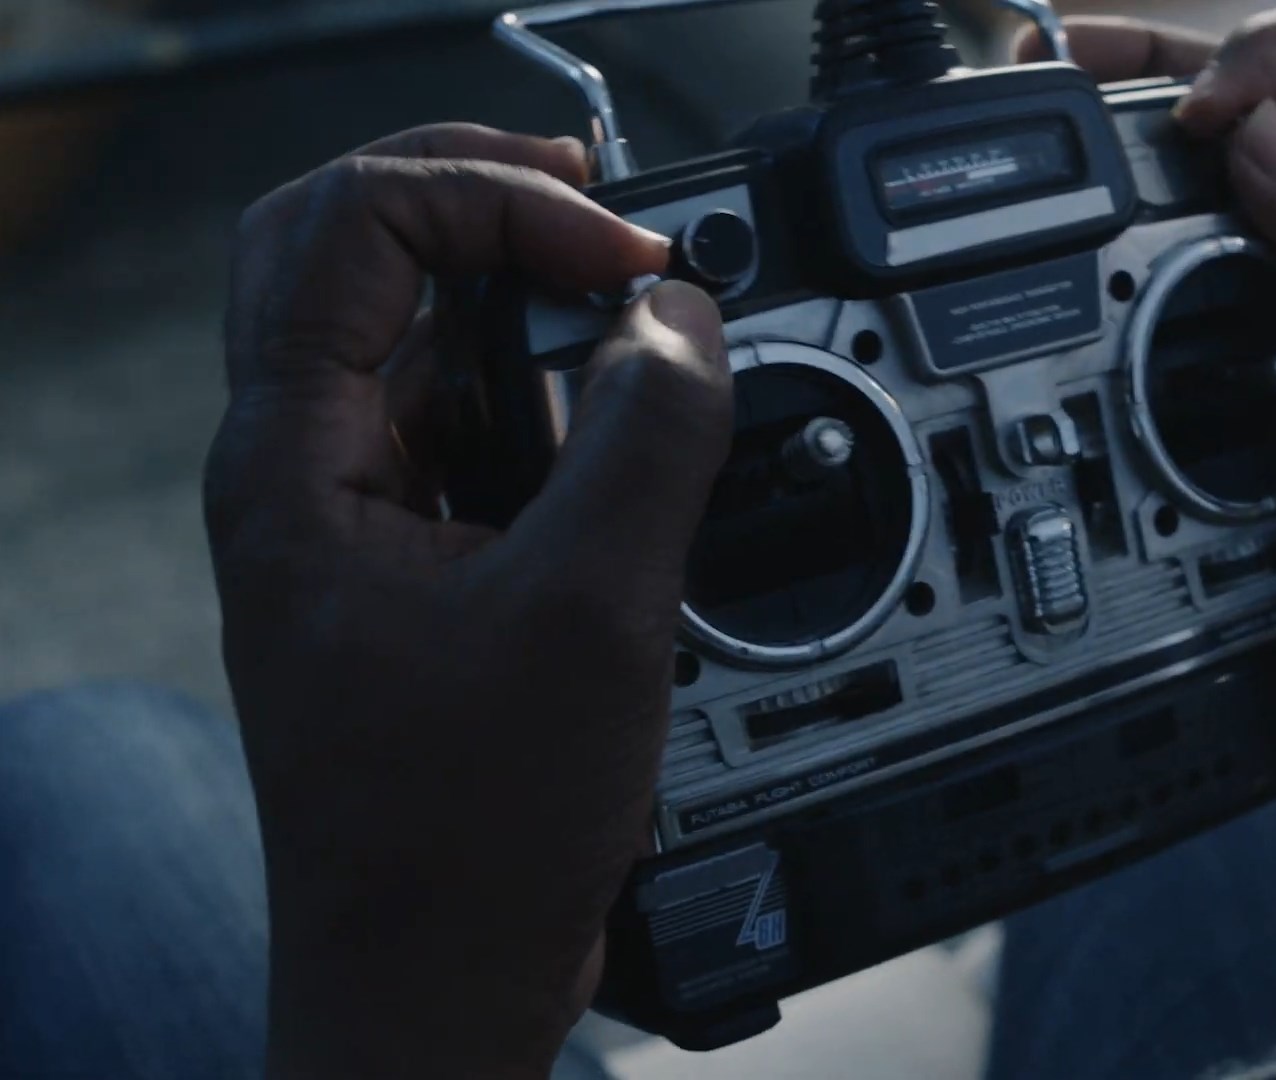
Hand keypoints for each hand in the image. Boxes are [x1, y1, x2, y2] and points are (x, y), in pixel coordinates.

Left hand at [206, 125, 731, 1077]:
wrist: (438, 982)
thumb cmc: (464, 843)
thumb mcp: (591, 619)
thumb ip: (647, 441)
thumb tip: (684, 319)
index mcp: (293, 463)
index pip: (359, 227)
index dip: (501, 204)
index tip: (628, 260)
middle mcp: (306, 469)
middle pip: (349, 243)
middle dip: (479, 196)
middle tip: (598, 207)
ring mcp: (356, 511)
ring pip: (408, 327)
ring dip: (513, 285)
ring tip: (624, 289)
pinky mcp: (418, 556)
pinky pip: (466, 417)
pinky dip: (541, 377)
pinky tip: (618, 403)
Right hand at [1022, 9, 1275, 590]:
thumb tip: (1257, 139)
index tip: (1209, 108)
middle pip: (1263, 105)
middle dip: (1166, 72)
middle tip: (1070, 61)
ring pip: (1214, 192)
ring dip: (1138, 159)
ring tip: (1063, 137)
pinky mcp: (1265, 355)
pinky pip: (1193, 290)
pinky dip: (1140, 264)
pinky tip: (1094, 248)